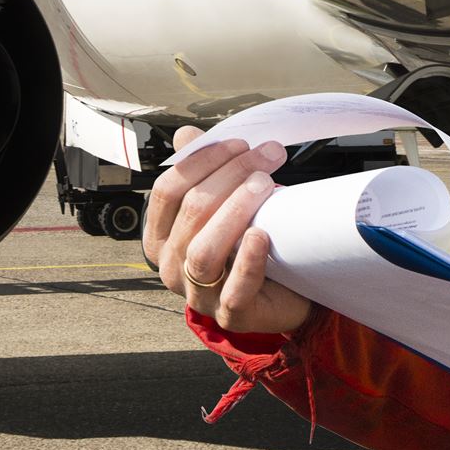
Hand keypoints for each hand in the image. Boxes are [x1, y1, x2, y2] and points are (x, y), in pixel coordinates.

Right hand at [144, 127, 314, 335]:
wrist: (288, 292)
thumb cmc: (249, 243)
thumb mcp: (225, 204)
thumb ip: (203, 172)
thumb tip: (185, 134)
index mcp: (161, 237)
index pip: (168, 191)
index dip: (202, 161)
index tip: (240, 144)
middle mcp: (171, 267)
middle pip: (191, 212)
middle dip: (231, 175)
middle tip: (268, 155)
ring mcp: (198, 295)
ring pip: (204, 250)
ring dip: (235, 210)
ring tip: (264, 186)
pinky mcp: (230, 315)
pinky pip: (234, 289)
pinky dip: (247, 261)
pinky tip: (261, 235)